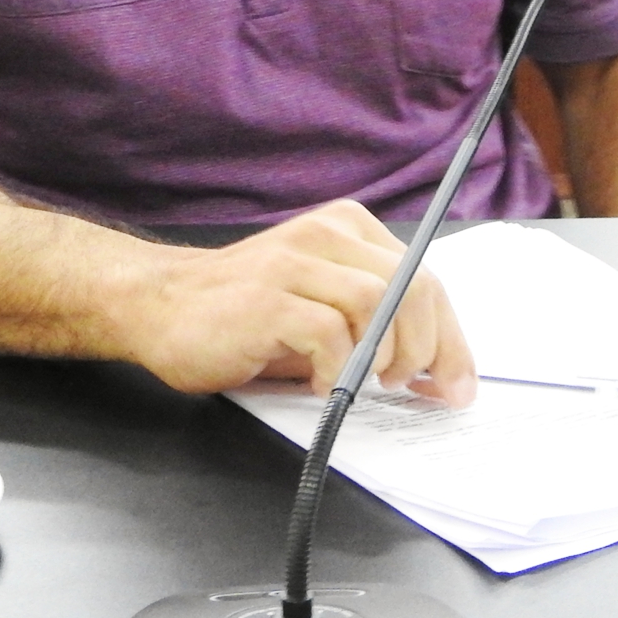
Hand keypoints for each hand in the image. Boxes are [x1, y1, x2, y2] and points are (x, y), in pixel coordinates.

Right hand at [114, 199, 476, 406]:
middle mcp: (326, 235)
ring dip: (385, 357)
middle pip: (413, 286)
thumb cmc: (245, 314)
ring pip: (377, 303)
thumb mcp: (322, 305)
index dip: (452, 338)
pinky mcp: (267, 298)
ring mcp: (294, 262)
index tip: (456, 384)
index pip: (425, 276)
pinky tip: (323, 384)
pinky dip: (337, 369)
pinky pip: (329, 333)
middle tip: (412, 388)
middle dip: (429, 350)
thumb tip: (436, 369)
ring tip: (366, 382)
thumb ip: (374, 320)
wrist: (160, 305)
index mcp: (348, 229)